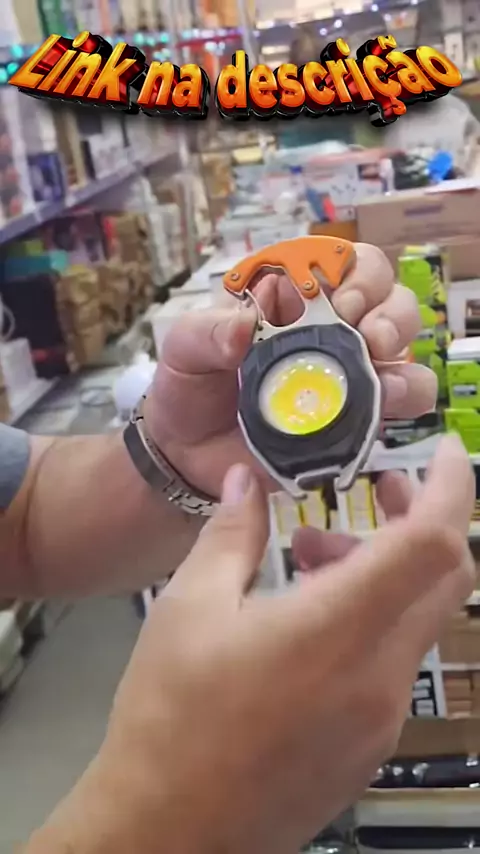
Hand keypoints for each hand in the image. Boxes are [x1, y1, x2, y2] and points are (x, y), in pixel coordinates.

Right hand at [33, 436, 473, 853]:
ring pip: (417, 620)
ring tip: (308, 557)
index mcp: (338, 631)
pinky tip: (307, 619)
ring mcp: (382, 719)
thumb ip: (232, 534)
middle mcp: (381, 677)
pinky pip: (394, 663)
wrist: (167, 833)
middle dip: (421, 520)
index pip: (434, 543)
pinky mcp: (370, 747)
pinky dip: (372, 620)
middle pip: (444, 579)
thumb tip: (245, 481)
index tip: (442, 451)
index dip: (451, 487)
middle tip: (376, 490)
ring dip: (383, 572)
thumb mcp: (188, 607)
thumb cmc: (170, 715)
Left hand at [146, 243, 436, 497]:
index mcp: (295, 298)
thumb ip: (206, 332)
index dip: (357, 273)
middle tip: (369, 336)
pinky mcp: (356, 420)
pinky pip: (402, 402)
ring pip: (406, 350)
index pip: (347, 263)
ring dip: (404, 355)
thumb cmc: (190, 386)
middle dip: (390, 312)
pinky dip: (405, 397)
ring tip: (378, 370)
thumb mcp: (183, 347)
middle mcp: (332, 331)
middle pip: (389, 300)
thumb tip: (244, 327)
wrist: (187, 451)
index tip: (342, 302)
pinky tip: (384, 403)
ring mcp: (349, 375)